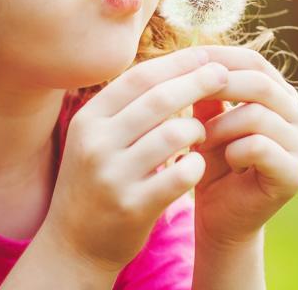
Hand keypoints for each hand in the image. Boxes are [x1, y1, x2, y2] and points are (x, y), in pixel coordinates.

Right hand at [40, 47, 227, 271]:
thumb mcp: (99, 137)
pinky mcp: (133, 206)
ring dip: (198, 129)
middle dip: (198, 82)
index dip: (176, 63)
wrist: (73, 244)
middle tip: (224, 75)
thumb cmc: (98, 179)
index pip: (139, 78)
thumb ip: (129, 105)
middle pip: (160, 99)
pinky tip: (196, 165)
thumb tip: (179, 61)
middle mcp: (96, 143)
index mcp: (88, 119)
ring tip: (201, 133)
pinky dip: (197, 165)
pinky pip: (182, 173)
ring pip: (175, 133)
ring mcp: (113, 176)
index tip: (205, 54)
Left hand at [190, 45, 297, 248]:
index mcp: (280, 97)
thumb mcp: (207, 121)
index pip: (255, 62)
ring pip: (257, 114)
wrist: (221, 219)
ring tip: (199, 140)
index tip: (185, 60)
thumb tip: (196, 56)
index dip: (220, 57)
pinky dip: (232, 151)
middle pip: (260, 83)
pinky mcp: (294, 174)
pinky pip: (259, 147)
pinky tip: (222, 162)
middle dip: (218, 87)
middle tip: (186, 97)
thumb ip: (208, 93)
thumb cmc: (213, 165)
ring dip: (219, 126)